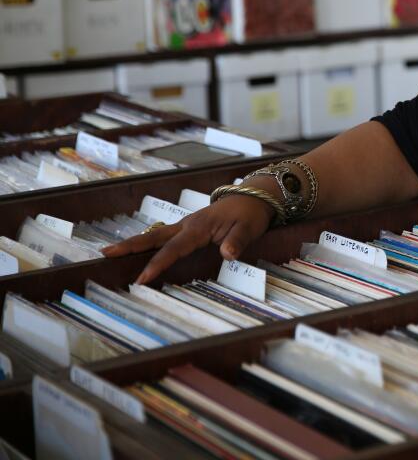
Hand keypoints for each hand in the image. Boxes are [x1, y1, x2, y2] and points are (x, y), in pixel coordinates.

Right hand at [101, 194, 273, 283]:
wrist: (253, 198)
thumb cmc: (250, 214)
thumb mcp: (249, 228)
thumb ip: (237, 241)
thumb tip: (227, 255)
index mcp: (199, 227)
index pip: (174, 248)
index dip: (158, 263)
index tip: (142, 278)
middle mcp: (187, 225)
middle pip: (154, 237)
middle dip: (129, 246)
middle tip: (105, 254)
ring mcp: (186, 226)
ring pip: (155, 235)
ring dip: (134, 244)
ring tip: (109, 252)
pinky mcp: (188, 229)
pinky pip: (163, 237)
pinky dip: (147, 244)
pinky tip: (134, 252)